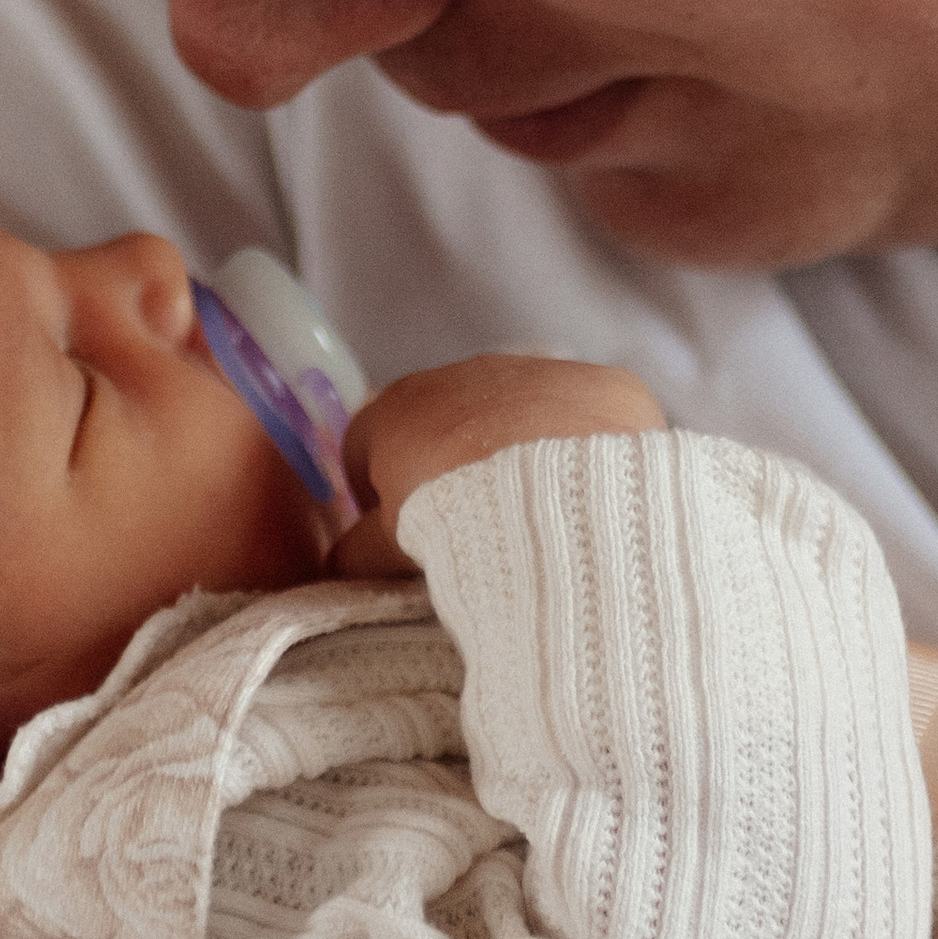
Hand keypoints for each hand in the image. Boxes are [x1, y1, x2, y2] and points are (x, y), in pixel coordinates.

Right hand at [334, 356, 667, 572]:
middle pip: (445, 425)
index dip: (378, 496)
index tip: (400, 535)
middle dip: (454, 471)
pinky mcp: (600, 384)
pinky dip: (582, 448)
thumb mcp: (390, 547)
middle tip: (474, 528)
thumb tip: (338, 565)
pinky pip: (584, 417)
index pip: (367, 447)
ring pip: (518, 415)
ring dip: (520, 454)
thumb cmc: (454, 517)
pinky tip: (592, 492)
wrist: (559, 491)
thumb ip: (359, 553)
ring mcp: (535, 372)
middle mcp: (463, 375)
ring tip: (538, 514)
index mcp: (398, 409)